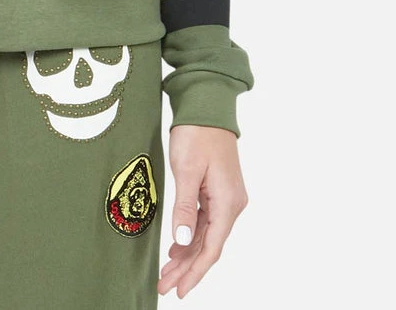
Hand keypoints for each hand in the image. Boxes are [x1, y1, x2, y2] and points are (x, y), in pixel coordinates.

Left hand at [158, 124, 247, 297]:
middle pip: (208, 246)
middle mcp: (231, 204)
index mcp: (227, 203)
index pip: (211, 248)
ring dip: (187, 255)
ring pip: (205, 236)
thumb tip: (183, 243)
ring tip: (166, 274)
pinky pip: (204, 221)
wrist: (207, 105)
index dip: (195, 272)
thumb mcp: (187, 170)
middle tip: (164, 286)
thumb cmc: (197, 133)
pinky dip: (190, 237)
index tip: (179, 290)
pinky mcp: (217, 190)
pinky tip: (176, 248)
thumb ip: (185, 208)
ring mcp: (225, 198)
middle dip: (187, 269)